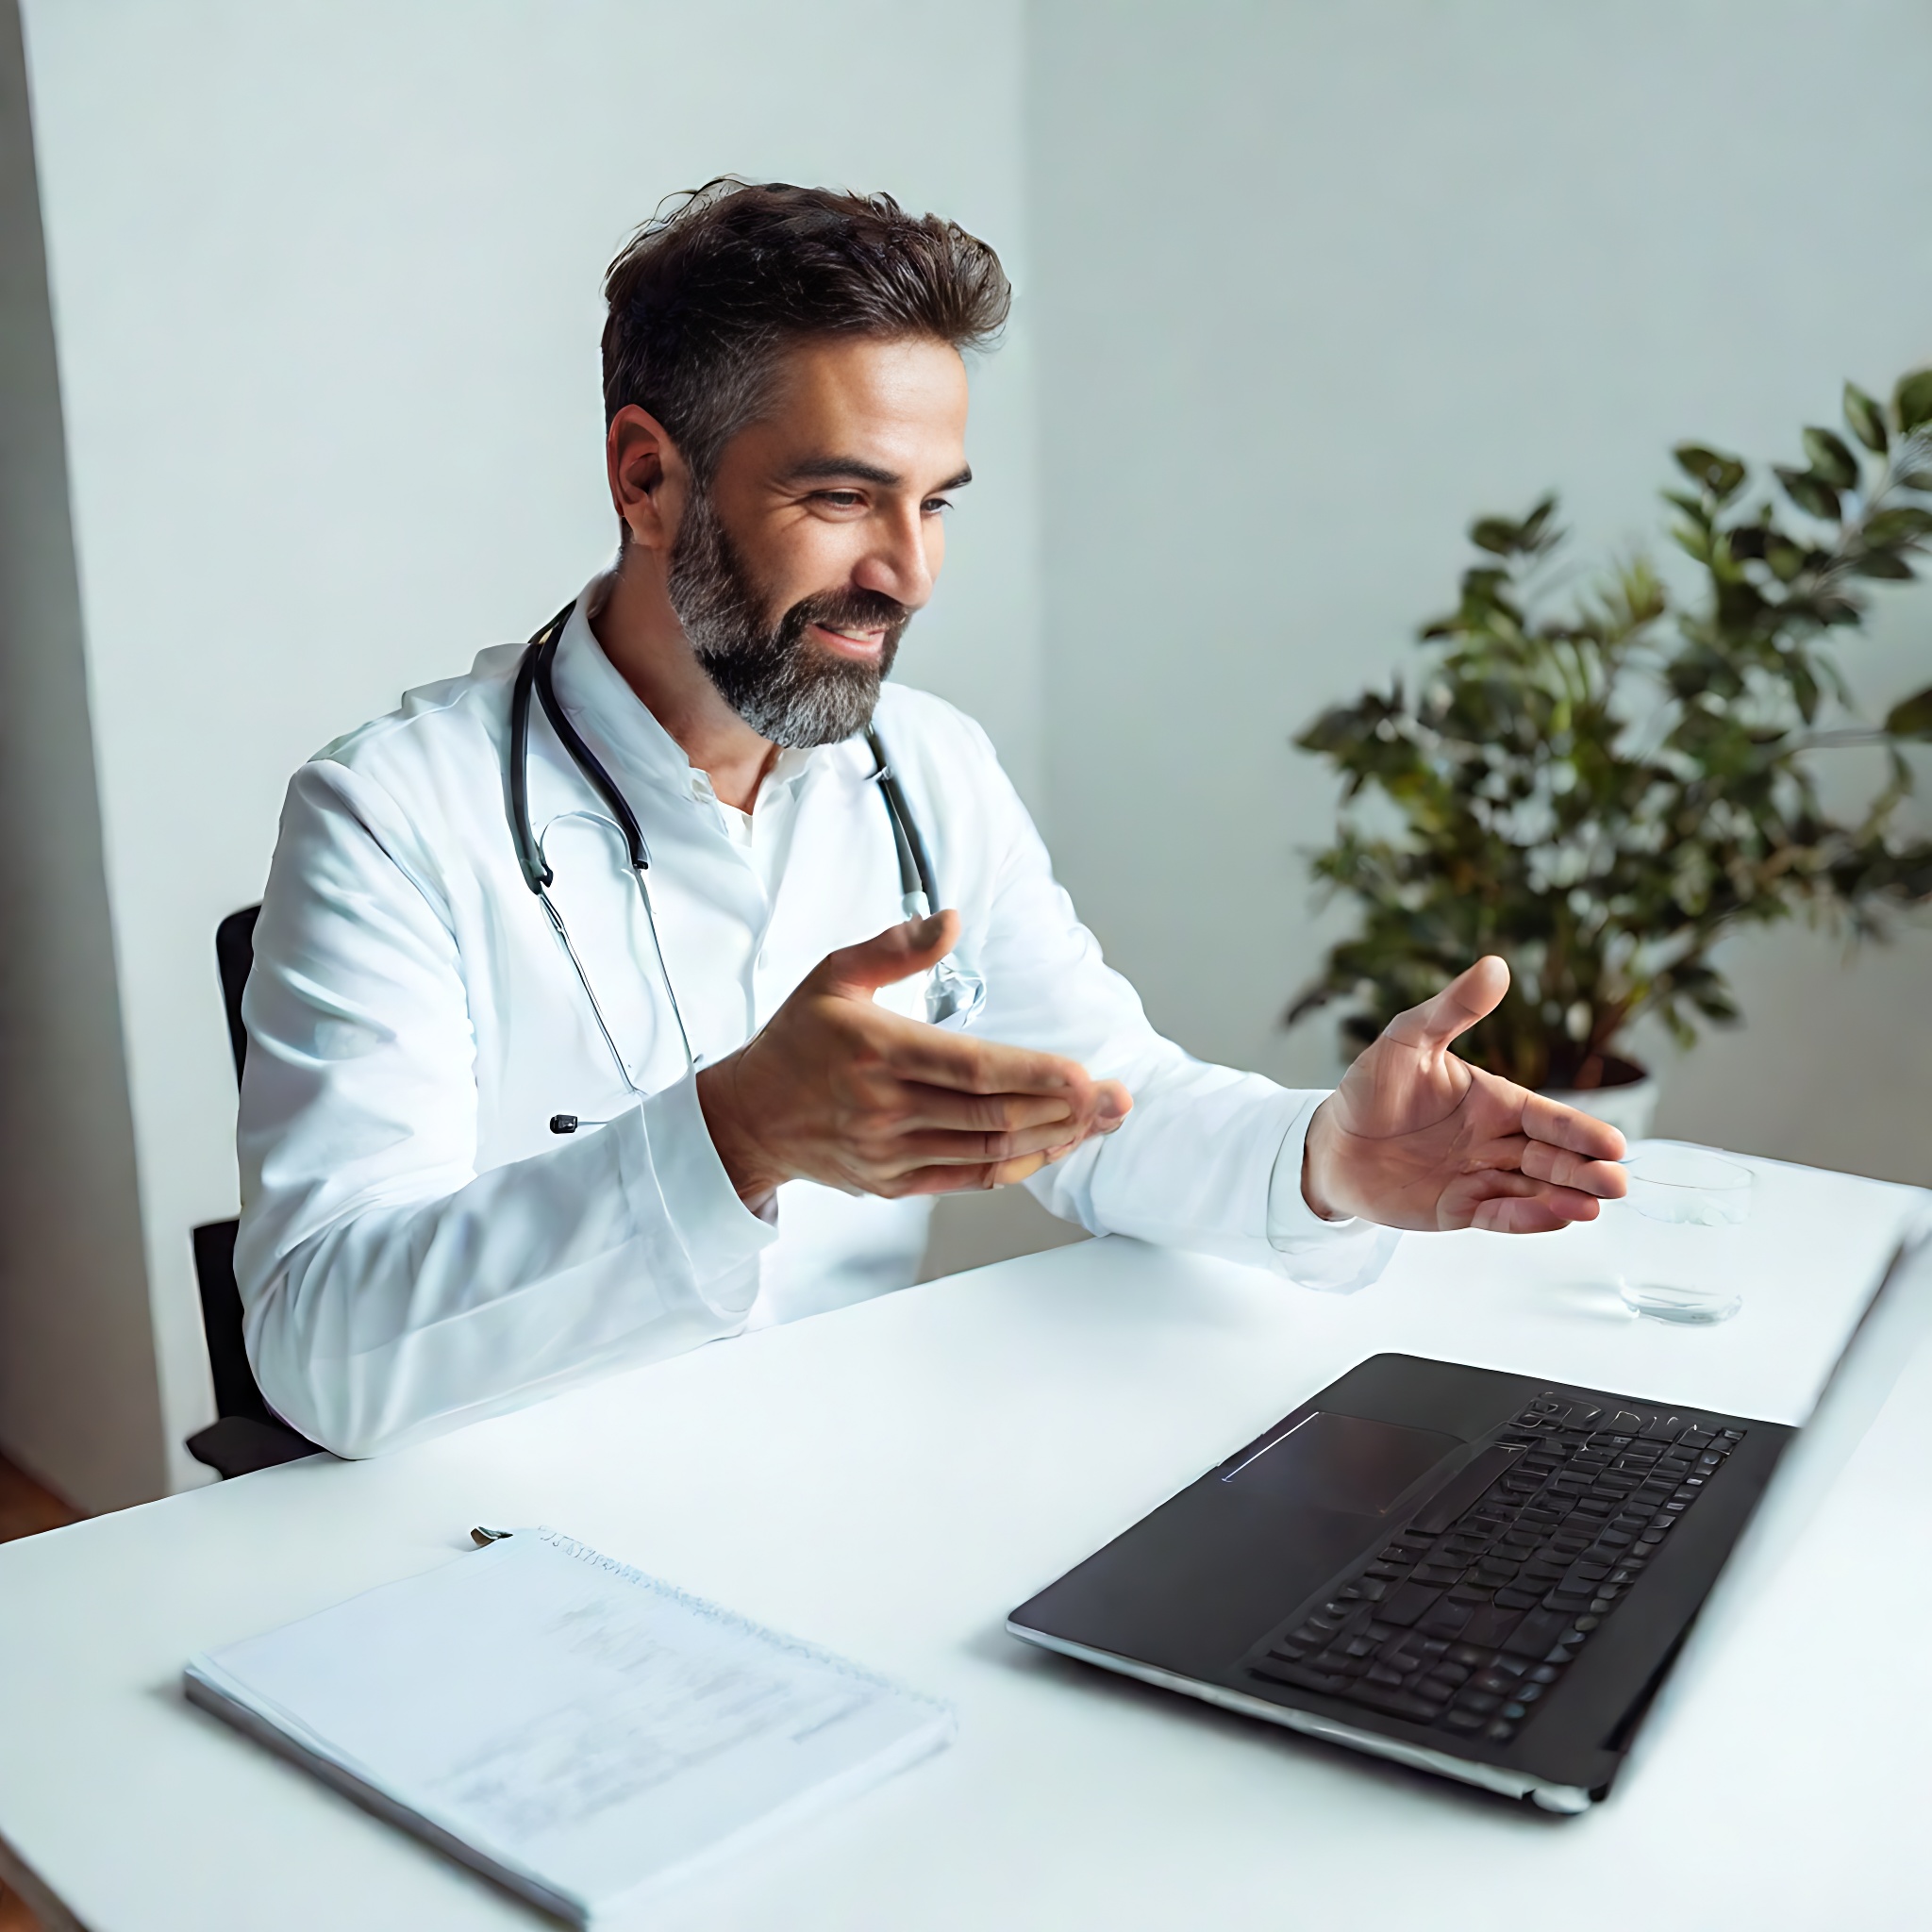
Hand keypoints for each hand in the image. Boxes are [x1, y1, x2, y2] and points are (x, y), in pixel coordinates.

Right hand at [696, 911, 1131, 1209]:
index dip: (1033, 1074)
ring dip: (1055, 1137)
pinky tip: (1057, 1145)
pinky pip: (971, 1178)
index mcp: (877, 1051)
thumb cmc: (797, 1041)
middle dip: (1065, 1108)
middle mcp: (885, 1107)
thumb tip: (952, 921)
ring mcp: (890, 1152)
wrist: (749, 1119)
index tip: (1082, 1073)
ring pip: (990, 1149)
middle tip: (1118, 1098)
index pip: (971, 1067)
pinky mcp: (894, 1183)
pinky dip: (1020, 1164)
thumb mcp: (833, 977)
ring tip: (1102, 1120)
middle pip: (993, 1113)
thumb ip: (895, 947)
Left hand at [1302, 956, 1626, 1232]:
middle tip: (1617, 1182)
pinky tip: (1555, 1218)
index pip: (1546, 1117)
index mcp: (1494, 1100)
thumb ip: (1453, 1008)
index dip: (1579, 1131)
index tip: (1613, 1144)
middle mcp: (1495, 1141)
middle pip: (1551, 1157)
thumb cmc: (1371, 1085)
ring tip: (1594, 1206)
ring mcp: (1479, 1177)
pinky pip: (1498, 1214)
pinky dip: (1525, 1218)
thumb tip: (1495, 965)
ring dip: (1564, 1198)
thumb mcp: (1408, 1038)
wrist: (1330, 1141)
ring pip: (1532, 1188)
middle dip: (1585, 1170)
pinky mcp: (1457, 1208)